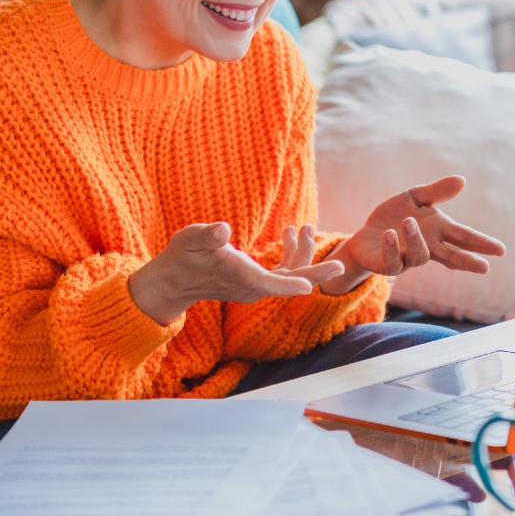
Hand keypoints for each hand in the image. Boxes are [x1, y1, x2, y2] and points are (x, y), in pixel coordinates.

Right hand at [127, 222, 343, 325]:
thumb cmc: (181, 256)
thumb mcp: (190, 239)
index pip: (272, 283)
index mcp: (241, 278)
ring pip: (289, 274)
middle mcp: (253, 287)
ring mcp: (256, 286)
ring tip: (306, 228)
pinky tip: (291, 234)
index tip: (310, 285)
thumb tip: (222, 230)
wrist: (174, 279)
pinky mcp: (256, 281)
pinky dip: (291, 254)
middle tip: (339, 265)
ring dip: (302, 254)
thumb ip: (207, 235)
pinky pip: (282, 271)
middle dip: (314, 272)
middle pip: (290, 282)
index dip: (292, 282)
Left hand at [319, 176, 505, 294]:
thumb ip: (437, 192)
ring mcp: (408, 259)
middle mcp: (427, 247)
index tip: (500, 250)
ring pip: (420, 256)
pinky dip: (392, 248)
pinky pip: (392, 261)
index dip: (481, 244)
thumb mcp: (415, 198)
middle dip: (467, 261)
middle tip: (484, 267)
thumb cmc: (394, 217)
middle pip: (451, 257)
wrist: (366, 235)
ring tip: (408, 222)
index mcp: (438, 231)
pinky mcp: (387, 265)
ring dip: (415, 240)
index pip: (463, 237)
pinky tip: (390, 235)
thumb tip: (462, 181)